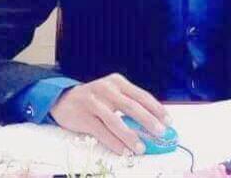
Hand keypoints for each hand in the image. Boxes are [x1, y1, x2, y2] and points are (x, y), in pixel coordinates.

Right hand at [49, 73, 169, 154]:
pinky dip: (114, 142)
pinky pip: (101, 131)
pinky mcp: (83, 117)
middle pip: (132, 106)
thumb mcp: (112, 93)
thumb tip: (152, 123)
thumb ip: (129, 103)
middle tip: (160, 133)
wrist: (62, 98)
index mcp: (118, 81)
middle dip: (148, 121)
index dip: (157, 109)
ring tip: (141, 147)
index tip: (168, 121)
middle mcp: (106, 89)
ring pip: (116, 121)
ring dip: (130, 136)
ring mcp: (93, 102)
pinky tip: (123, 150)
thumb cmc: (95, 98)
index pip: (142, 95)